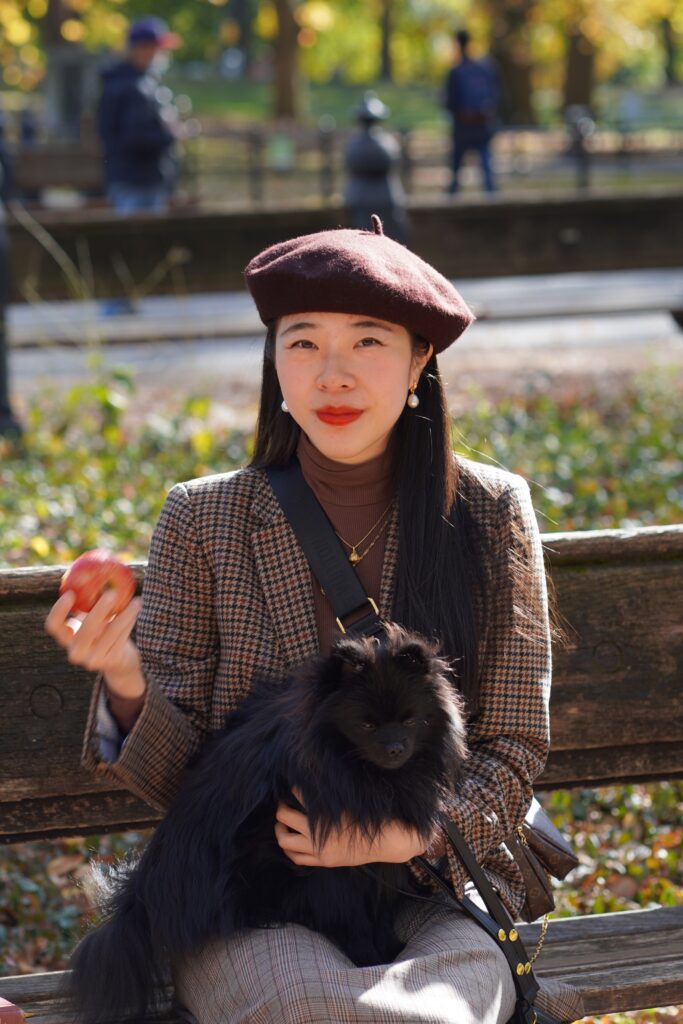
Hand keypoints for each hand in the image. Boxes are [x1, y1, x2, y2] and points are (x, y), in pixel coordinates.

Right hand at [45, 589, 144, 697]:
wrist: (118, 660)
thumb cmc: (103, 630)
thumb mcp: (94, 617)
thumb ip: (90, 599)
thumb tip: (100, 564)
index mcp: (66, 638)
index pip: (53, 626)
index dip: (58, 611)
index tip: (70, 593)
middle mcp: (75, 651)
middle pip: (84, 631)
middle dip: (98, 611)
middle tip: (111, 593)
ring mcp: (92, 660)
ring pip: (110, 634)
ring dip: (125, 615)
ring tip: (137, 600)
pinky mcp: (109, 662)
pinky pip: (121, 638)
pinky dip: (129, 623)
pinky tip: (136, 611)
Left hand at [274, 788, 425, 867]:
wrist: (387, 842)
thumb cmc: (371, 816)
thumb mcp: (351, 800)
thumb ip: (331, 793)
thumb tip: (316, 777)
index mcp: (326, 816)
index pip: (300, 796)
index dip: (294, 788)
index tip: (291, 783)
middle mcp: (318, 834)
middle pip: (285, 817)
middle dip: (280, 807)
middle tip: (281, 802)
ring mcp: (319, 850)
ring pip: (285, 840)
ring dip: (280, 829)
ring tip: (281, 822)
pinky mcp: (323, 861)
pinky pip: (297, 858)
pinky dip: (289, 849)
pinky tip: (290, 840)